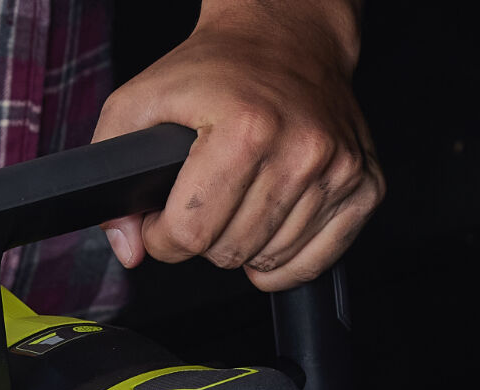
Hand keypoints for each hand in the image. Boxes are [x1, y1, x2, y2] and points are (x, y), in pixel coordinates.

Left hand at [94, 0, 383, 290]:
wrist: (288, 38)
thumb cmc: (217, 69)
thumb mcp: (140, 101)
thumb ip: (114, 172)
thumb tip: (128, 247)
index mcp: (246, 128)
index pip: (191, 232)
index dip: (162, 237)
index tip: (163, 220)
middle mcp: (301, 149)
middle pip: (229, 252)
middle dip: (202, 239)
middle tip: (202, 203)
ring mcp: (339, 170)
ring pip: (270, 262)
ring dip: (244, 245)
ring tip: (237, 203)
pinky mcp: (365, 185)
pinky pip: (317, 262)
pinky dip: (285, 259)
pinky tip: (269, 226)